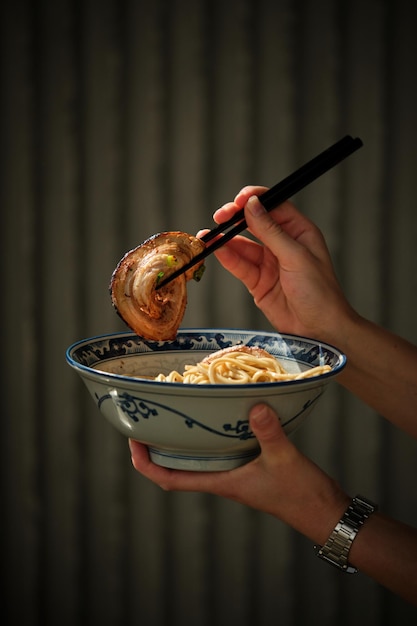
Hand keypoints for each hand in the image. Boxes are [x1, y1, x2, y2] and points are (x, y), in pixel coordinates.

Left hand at [129, 403, 348, 544]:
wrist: (323, 511)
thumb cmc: (301, 494)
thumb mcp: (284, 459)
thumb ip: (269, 433)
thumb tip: (255, 404)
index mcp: (221, 483)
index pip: (169, 480)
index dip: (146, 464)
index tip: (134, 440)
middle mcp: (222, 479)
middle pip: (176, 468)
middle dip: (157, 447)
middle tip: (148, 419)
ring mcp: (234, 474)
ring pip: (197, 459)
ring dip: (181, 442)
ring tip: (174, 414)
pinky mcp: (248, 467)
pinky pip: (219, 451)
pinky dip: (210, 437)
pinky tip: (217, 417)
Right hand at [209, 186, 356, 341]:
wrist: (320, 330)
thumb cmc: (320, 293)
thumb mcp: (296, 256)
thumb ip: (271, 231)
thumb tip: (252, 206)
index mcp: (299, 232)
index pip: (274, 206)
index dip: (255, 200)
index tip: (238, 200)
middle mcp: (283, 244)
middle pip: (254, 224)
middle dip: (235, 219)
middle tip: (220, 217)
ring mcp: (269, 263)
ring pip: (243, 245)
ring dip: (225, 240)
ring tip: (208, 237)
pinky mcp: (258, 281)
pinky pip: (239, 265)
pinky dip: (227, 258)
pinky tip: (216, 251)